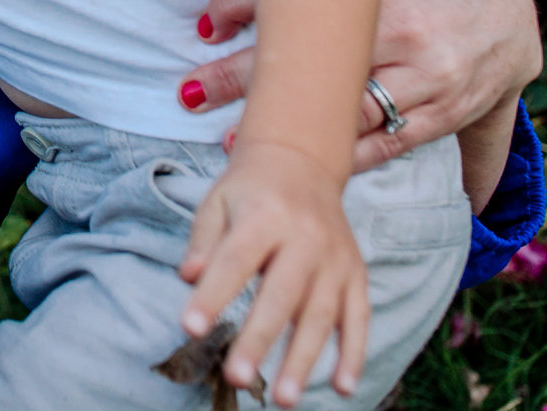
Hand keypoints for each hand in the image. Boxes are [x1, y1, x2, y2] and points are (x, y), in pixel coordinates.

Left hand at [179, 141, 367, 407]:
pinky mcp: (356, 274)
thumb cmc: (249, 190)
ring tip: (284, 399)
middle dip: (259, 338)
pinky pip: (359, 317)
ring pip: (321, 314)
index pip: (235, 260)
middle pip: (281, 294)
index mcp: (264, 216)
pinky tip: (343, 387)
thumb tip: (187, 278)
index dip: (213, 294)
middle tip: (237, 377)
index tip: (190, 327)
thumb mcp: (217, 201)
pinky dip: (354, 353)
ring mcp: (335, 258)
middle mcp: (305, 238)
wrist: (302, 160)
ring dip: (304, 359)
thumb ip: (203, 241)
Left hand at [182, 0, 542, 173]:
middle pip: (313, 54)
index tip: (206, 28)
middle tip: (191, 90)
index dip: (244, 4)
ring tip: (232, 139)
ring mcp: (426, 73)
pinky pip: (384, 142)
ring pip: (345, 104)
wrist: (507, 17)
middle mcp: (403, 23)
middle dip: (245, 75)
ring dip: (287, 124)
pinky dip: (339, 154)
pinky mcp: (441, 113)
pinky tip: (299, 162)